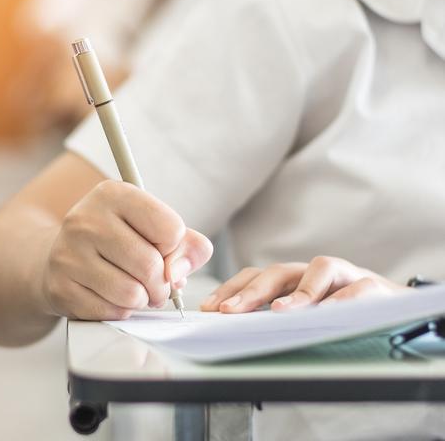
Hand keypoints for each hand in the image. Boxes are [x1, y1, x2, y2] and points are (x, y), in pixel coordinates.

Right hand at [41, 180, 212, 319]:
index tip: (161, 248)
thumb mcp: (153, 227)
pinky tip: (112, 297)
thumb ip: (187, 245)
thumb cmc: (117, 239)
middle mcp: (86, 219)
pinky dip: (121, 311)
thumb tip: (178, 274)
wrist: (63, 255)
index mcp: (113, 194)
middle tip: (157, 285)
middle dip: (162, 284)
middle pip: (151, 265)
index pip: (170, 228)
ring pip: (132, 293)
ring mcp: (68, 254)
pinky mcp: (60, 287)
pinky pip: (111, 311)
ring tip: (136, 291)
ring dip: (143, 299)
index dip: (173, 247)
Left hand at [201, 256, 408, 312]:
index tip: (209, 308)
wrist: (391, 305)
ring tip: (279, 312)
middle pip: (278, 272)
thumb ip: (274, 318)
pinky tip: (329, 313)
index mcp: (292, 278)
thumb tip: (234, 330)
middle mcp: (312, 271)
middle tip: (229, 311)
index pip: (255, 276)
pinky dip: (343, 300)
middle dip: (250, 291)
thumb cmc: (338, 310)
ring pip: (319, 270)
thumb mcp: (303, 314)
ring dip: (298, 292)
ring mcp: (343, 275)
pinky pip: (358, 289)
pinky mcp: (374, 286)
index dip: (231, 289)